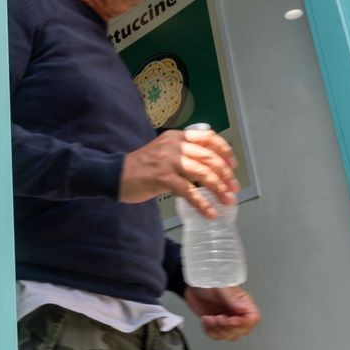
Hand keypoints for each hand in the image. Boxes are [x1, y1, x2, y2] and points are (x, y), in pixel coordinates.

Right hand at [119, 129, 239, 218]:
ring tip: (227, 201)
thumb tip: (207, 166)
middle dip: (226, 175)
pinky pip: (188, 191)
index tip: (233, 165)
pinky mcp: (162, 178)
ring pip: (203, 173)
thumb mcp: (163, 151)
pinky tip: (209, 212)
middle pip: (209, 157)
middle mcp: (174, 146)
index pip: (208, 138)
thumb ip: (182, 153)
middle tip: (234, 189)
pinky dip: (202, 203)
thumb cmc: (140, 167)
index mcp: (176, 137)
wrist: (115, 174)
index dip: (225, 151)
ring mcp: (168, 161)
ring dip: (219, 188)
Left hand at [184, 286, 259, 340]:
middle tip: (218, 318)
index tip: (230, 319)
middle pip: (242, 331)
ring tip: (210, 318)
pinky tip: (206, 320)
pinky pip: (217, 336)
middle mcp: (237, 313)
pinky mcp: (216, 325)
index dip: (243, 323)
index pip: (253, 318)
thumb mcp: (222, 288)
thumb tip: (243, 309)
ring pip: (230, 336)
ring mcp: (227, 320)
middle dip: (228, 327)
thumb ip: (232, 299)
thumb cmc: (210, 281)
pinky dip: (209, 330)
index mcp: (243, 303)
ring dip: (218, 329)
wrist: (194, 284)